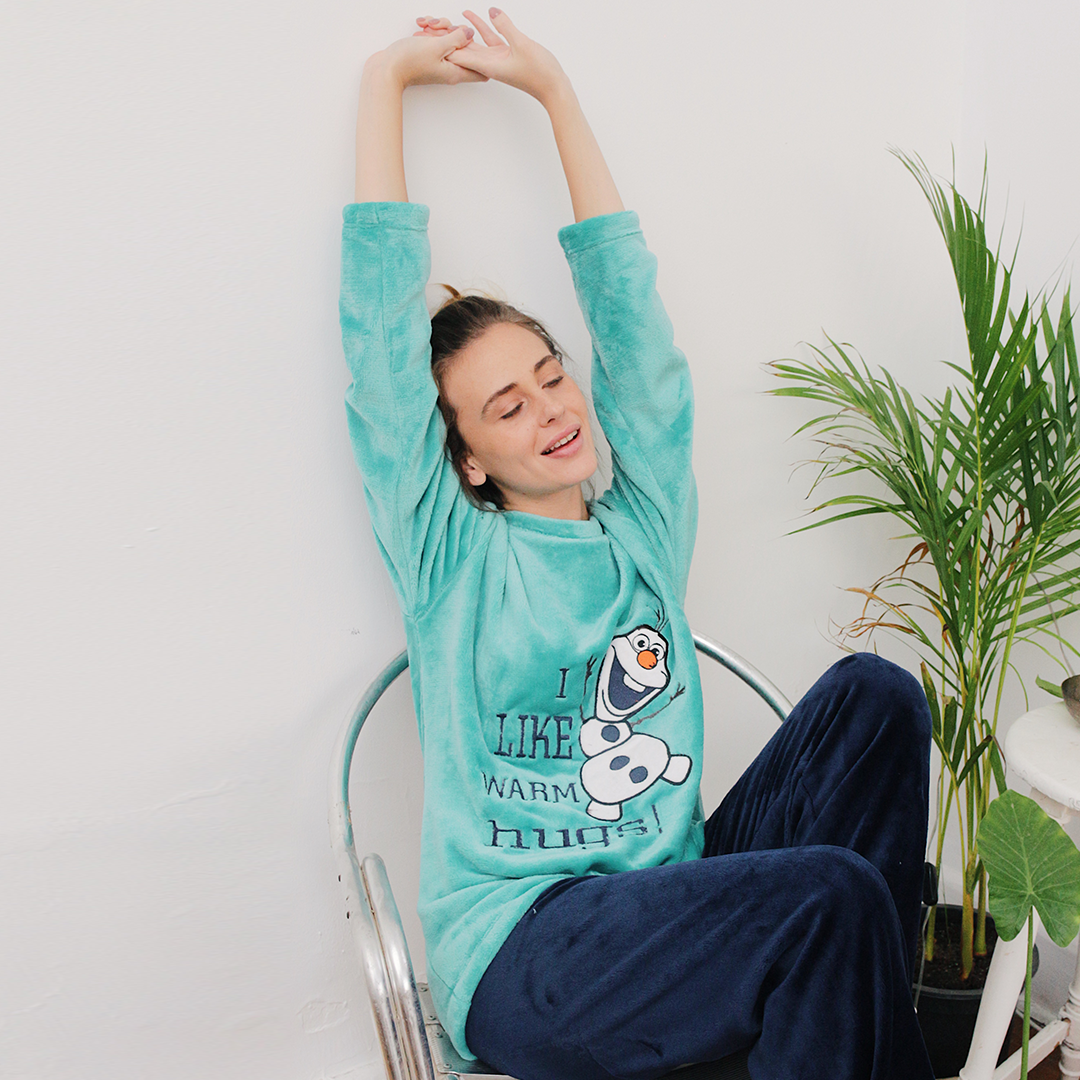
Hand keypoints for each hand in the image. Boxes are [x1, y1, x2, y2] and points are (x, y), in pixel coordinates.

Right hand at [370, 23, 486, 87]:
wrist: (387, 68)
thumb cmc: (409, 62)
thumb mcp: (437, 46)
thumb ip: (457, 39)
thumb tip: (470, 33)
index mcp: (456, 72)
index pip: (481, 72)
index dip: (481, 55)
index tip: (474, 41)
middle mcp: (449, 69)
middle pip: (464, 48)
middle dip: (455, 33)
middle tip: (441, 28)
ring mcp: (439, 62)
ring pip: (449, 40)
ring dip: (439, 27)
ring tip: (427, 26)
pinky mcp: (429, 55)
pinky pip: (436, 40)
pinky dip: (430, 30)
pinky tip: (421, 26)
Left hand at [446, 9, 568, 103]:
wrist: (554, 88)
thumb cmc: (540, 73)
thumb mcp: (521, 45)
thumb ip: (506, 26)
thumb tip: (492, 11)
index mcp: (489, 65)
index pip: (460, 55)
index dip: (446, 45)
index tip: (431, 36)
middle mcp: (490, 64)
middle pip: (464, 51)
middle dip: (450, 40)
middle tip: (435, 27)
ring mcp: (498, 60)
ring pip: (476, 43)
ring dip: (466, 32)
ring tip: (456, 17)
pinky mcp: (507, 56)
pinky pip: (491, 40)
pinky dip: (484, 29)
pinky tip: (481, 18)